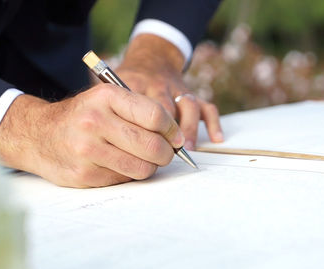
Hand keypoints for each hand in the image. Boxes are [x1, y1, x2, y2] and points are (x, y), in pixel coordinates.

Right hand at [0, 84, 184, 187]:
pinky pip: (124, 179)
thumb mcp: (105, 100)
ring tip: (144, 159)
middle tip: (165, 153)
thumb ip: (139, 111)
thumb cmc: (82, 116)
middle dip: (167, 153)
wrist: (38, 134)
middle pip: (153, 146)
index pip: (155, 116)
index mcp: (106, 98)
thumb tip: (177, 137)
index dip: (172, 130)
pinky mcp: (84, 174)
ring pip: (142, 168)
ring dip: (150, 166)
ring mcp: (88, 150)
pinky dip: (129, 173)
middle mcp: (95, 122)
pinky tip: (119, 164)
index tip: (175, 137)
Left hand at [115, 34, 222, 149]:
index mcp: (133, 85)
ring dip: (188, 128)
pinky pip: (206, 106)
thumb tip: (107, 149)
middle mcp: (157, 85)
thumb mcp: (108, 91)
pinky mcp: (191, 94)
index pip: (137, 109)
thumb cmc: (126, 85)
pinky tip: (217, 138)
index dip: (140, 132)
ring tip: (186, 148)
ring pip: (187, 105)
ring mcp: (177, 88)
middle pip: (164, 108)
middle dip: (165, 133)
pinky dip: (213, 122)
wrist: (150, 58)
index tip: (139, 151)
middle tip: (163, 155)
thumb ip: (108, 114)